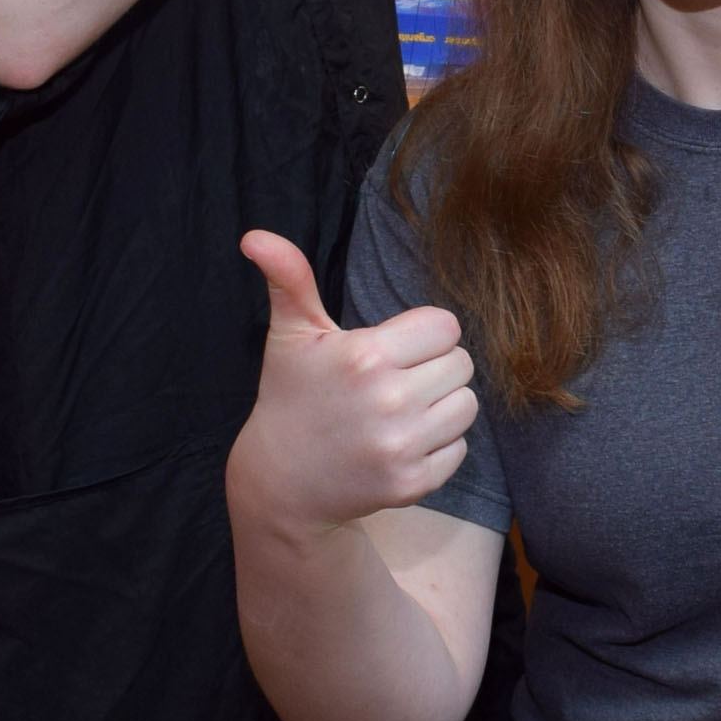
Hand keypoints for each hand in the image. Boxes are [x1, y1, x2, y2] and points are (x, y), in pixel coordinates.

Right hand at [228, 230, 479, 534]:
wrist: (281, 482)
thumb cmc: (291, 396)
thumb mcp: (290, 334)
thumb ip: (288, 277)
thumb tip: (254, 236)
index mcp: (365, 356)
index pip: (444, 326)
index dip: (420, 335)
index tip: (389, 350)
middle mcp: (388, 401)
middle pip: (461, 364)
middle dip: (431, 368)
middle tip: (391, 383)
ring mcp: (401, 446)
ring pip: (466, 405)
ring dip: (440, 406)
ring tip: (399, 412)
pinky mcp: (413, 483)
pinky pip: (459, 448)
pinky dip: (437, 447)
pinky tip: (398, 444)